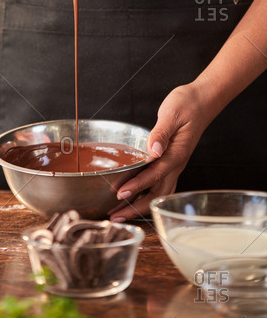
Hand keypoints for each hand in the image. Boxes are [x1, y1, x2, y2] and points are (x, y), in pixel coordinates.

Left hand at [109, 82, 209, 221]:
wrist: (202, 101)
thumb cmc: (187, 105)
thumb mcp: (171, 114)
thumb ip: (161, 133)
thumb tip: (153, 150)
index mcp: (175, 154)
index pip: (154, 175)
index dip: (137, 187)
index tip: (120, 195)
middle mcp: (176, 164)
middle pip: (156, 194)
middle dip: (135, 207)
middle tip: (115, 216)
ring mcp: (174, 165)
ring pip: (158, 193)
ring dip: (139, 205)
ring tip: (120, 213)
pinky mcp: (171, 161)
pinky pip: (159, 184)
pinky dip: (146, 194)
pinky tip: (133, 197)